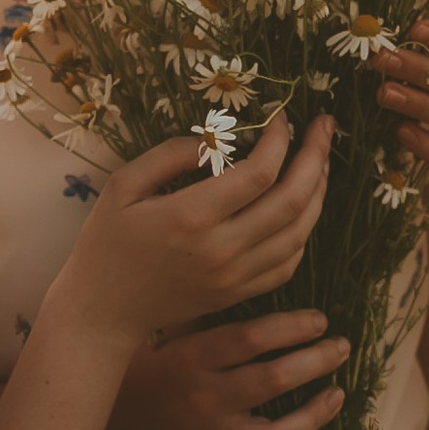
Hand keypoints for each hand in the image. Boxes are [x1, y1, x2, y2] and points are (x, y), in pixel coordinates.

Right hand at [65, 113, 334, 347]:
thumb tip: (218, 137)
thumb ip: (171, 155)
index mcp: (191, 216)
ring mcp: (234, 276)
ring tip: (321, 161)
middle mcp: (221, 249)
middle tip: (325, 127)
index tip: (280, 117)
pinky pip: (288, 263)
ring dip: (319, 193)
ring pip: (300, 233)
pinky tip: (302, 208)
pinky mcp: (238, 294)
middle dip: (316, 157)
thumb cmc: (106, 243)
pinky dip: (303, 232)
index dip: (280, 139)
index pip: (260, 172)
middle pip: (292, 200)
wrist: (103, 313)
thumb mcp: (123, 186)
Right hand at [105, 310, 352, 429]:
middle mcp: (206, 398)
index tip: (320, 319)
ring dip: (314, 416)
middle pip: (273, 380)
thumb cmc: (150, 365)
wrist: (114, 421)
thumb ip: (212, 314)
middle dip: (317, 361)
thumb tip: (265, 285)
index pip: (251, 338)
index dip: (293, 326)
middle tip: (340, 347)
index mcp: (193, 358)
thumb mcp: (171, 330)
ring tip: (337, 394)